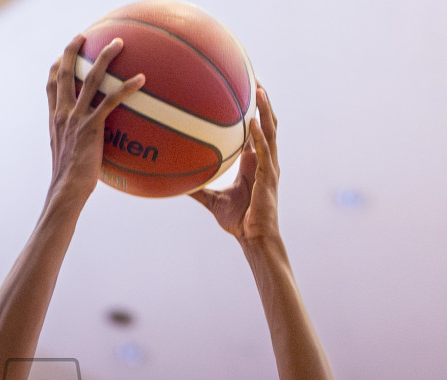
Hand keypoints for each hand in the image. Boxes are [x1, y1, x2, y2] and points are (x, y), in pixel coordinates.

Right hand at [46, 35, 144, 203]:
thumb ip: (76, 146)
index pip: (51, 88)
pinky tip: (142, 79)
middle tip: (82, 36)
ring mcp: (77, 118)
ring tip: (117, 43)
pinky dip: (127, 87)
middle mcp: (63, 114)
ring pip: (90, 78)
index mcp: (55, 121)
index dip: (54, 69)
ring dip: (104, 57)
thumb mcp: (68, 158)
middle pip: (63, 73)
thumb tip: (89, 150)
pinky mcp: (92, 126)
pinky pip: (112, 100)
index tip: (60, 58)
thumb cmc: (70, 182)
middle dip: (72, 50)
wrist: (67, 189)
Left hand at [190, 85, 279, 242]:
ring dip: (265, 109)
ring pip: (271, 130)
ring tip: (258, 89)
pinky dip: (260, 136)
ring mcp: (269, 166)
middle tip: (253, 75)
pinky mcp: (269, 176)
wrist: (254, 238)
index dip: (252, 109)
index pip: (254, 128)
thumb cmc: (237, 220)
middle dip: (262, 100)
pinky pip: (265, 151)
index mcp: (253, 162)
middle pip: (267, 121)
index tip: (244, 88)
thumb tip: (175, 184)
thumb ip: (197, 189)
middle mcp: (264, 159)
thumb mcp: (213, 200)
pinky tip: (254, 122)